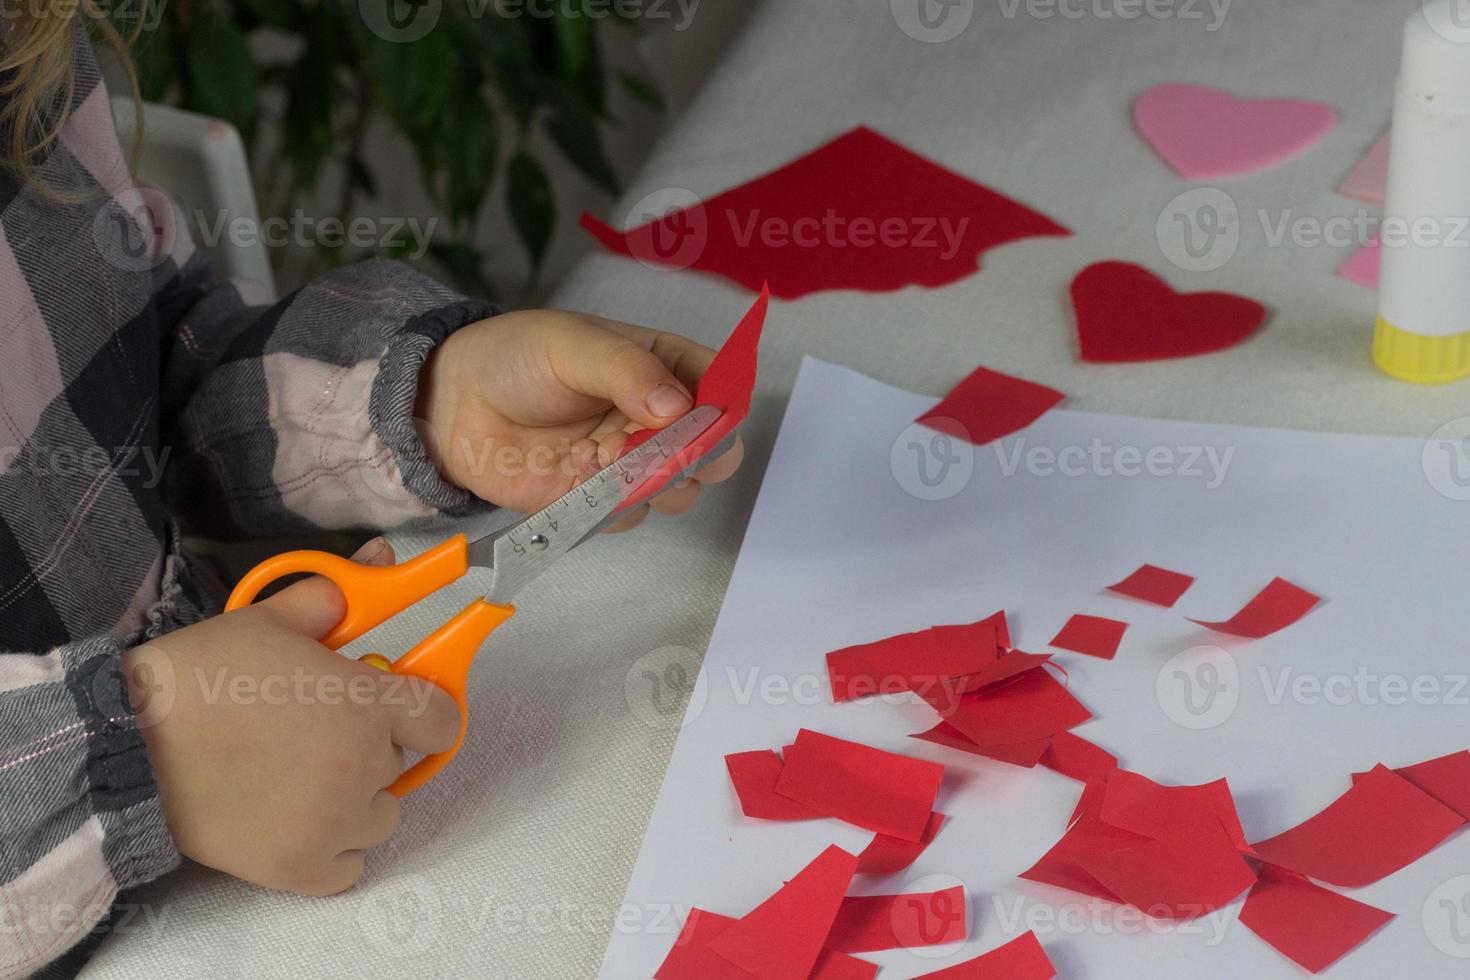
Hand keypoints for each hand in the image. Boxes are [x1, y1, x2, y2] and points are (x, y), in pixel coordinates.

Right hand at [122, 540, 459, 894]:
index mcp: (368, 706)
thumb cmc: (200, 675)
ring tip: (302, 775)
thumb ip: (335, 596)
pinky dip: (333, 850)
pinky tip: (299, 820)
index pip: (443, 720)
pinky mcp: (300, 869)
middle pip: (400, 763)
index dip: (422, 709)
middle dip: (370, 745)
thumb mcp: (270, 620)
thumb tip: (382, 557)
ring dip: (356, 799)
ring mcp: (334, 824)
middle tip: (318, 731)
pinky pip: (350, 867)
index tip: (397, 706)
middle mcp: (363, 768)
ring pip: (380, 816)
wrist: (127, 742)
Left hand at [416, 310, 744, 531]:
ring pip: (682, 491)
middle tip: (661, 449)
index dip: (724, 406)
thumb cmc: (515, 357)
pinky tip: (580, 478)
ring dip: (656, 483)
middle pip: (716, 450)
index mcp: (665, 364)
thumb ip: (628, 371)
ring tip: (608, 459)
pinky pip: (633, 516)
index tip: (702, 416)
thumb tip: (677, 406)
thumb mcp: (573, 344)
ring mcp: (633, 461)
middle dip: (698, 455)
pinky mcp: (602, 499)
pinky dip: (615, 505)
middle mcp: (659, 418)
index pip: (723, 388)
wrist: (454, 404)